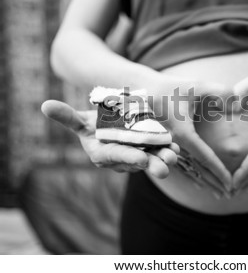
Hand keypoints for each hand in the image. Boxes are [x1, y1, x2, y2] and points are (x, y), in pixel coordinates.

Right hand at [41, 100, 178, 176]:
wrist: (108, 129)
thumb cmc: (92, 126)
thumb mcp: (79, 121)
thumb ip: (66, 116)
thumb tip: (44, 105)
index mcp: (103, 154)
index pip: (116, 157)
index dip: (128, 158)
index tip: (141, 159)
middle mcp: (121, 159)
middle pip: (138, 162)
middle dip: (152, 165)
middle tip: (165, 168)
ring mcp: (137, 155)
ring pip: (152, 158)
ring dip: (164, 157)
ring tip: (174, 155)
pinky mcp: (150, 150)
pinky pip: (160, 151)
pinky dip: (169, 150)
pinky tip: (177, 148)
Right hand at [151, 77, 232, 191]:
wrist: (142, 91)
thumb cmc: (170, 88)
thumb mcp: (196, 86)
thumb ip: (220, 93)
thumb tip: (240, 104)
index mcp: (183, 134)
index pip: (205, 158)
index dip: (219, 172)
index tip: (232, 184)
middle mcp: (175, 145)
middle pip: (198, 170)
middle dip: (214, 183)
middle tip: (229, 196)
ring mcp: (170, 148)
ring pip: (189, 169)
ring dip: (204, 182)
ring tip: (218, 194)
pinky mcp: (167, 146)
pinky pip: (182, 164)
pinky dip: (193, 175)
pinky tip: (200, 183)